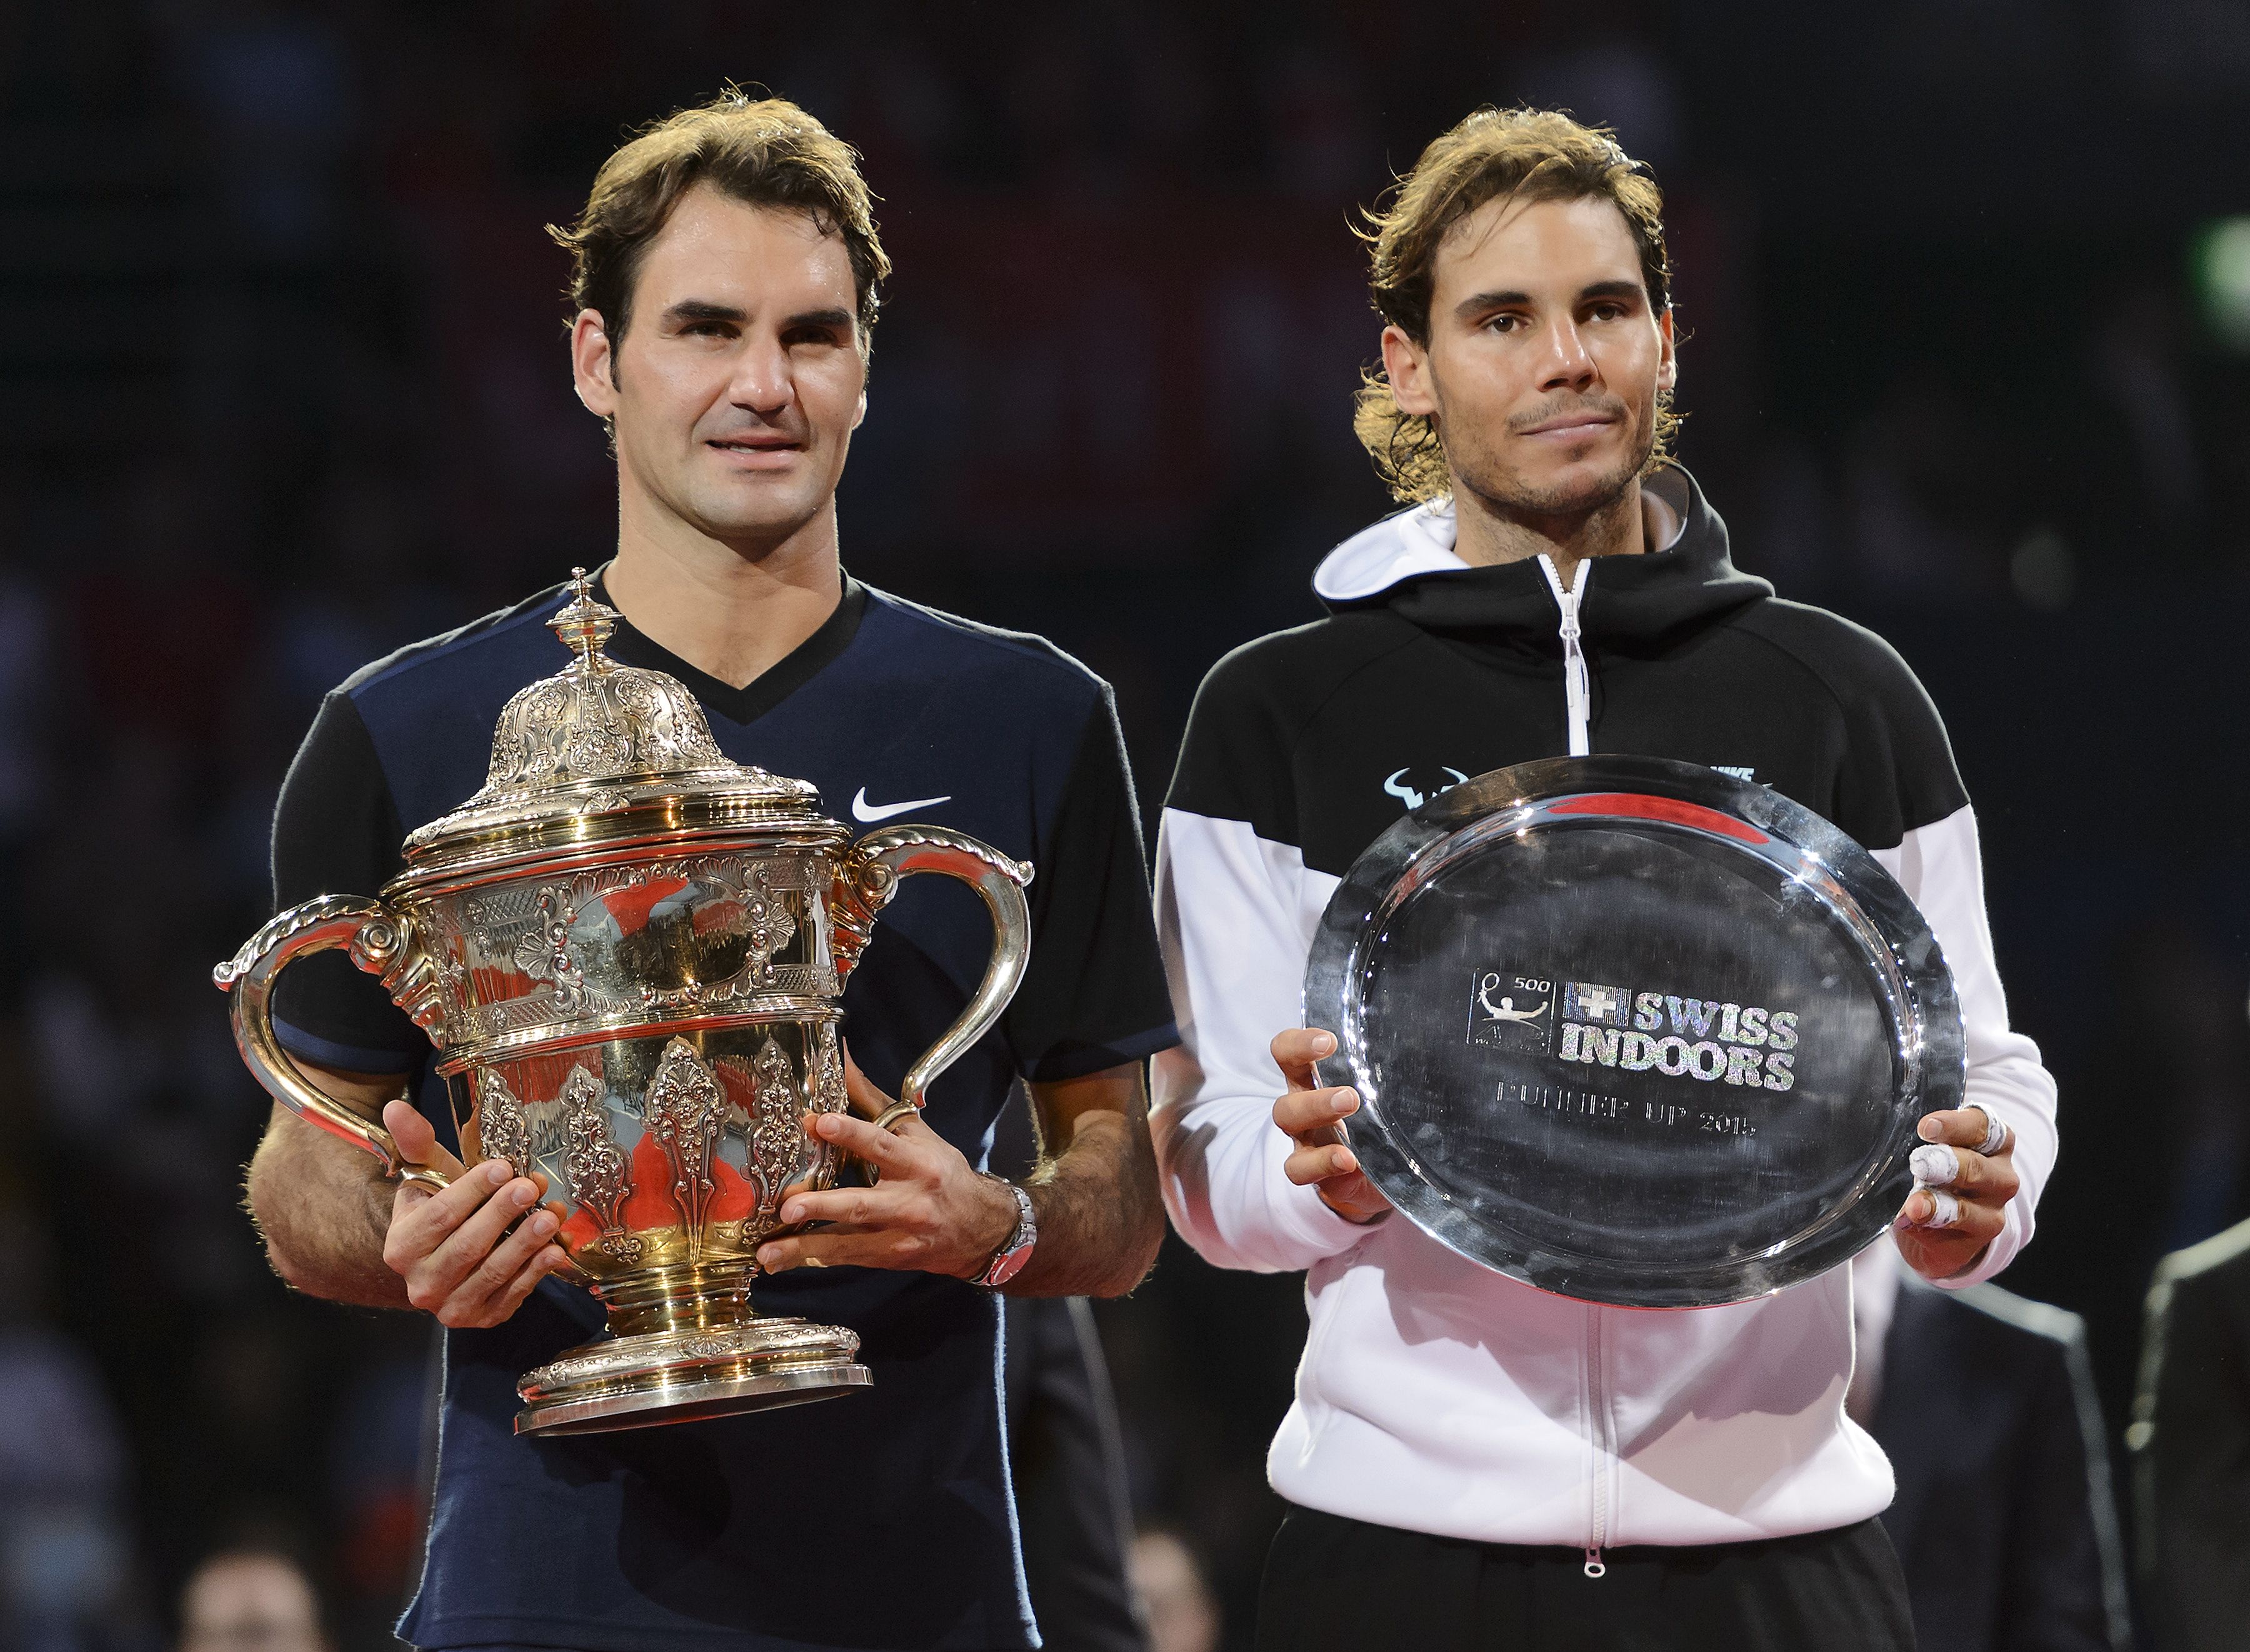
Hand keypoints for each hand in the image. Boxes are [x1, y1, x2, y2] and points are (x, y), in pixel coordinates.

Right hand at [380, 1099, 570, 1326]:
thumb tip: (394, 1106)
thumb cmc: (443, 1206)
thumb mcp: (430, 1174)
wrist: (448, 1254)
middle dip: (503, 1214)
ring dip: (525, 1243)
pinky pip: (510, 1296)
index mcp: (401, 1246)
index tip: (503, 1167)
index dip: (472, 1192)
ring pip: (491, 1274)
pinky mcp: (481, 1318)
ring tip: (552, 1215)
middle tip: (532, 1186)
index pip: (439, 1217)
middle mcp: (420, 1282)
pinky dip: (535, 1273)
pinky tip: (555, 1250)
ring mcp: (450, 1306)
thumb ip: (415, 1142)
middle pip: (467, 1247)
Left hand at [752, 1055, 1019, 1278]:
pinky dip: (811, 1259)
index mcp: (918, 1161)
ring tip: (768, 1250)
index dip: (851, 1133)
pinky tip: (778, 1261)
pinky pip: (847, 1258)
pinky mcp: (889, 1258)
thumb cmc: (942, 1171)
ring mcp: (900, 1234)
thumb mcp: (915, 1132)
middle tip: (789, 1207)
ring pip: (849, 1242)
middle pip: (864, 1204)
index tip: (819, 1123)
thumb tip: (840, 1057)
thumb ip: (873, 1100)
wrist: (980, 1227)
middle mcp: (910, 1200)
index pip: (882, 1144)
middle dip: (825, 1206)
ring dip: (805, 1247)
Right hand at [1271, 1028, 1390, 1224]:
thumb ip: (1397, 1071)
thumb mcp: (1387, 1093)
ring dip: (1316, 1112)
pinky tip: (1346, 1160)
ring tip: (1350, 1112)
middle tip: (1351, 1095)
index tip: (1329, 1042)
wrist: (1378, 1177)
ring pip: (1286, 1120)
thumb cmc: (1381, 1121)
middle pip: (1288, 1090)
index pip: (1287, 1051)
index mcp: (1315, 1077)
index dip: (1298, 1044)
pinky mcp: (1311, 1170)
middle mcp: (1303, 1103)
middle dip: (1317, 1090)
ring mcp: (1304, 1138)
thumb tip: (1441, 1047)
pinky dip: (1322, 1162)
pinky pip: (1298, 1168)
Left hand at [1893, 1105, 2020, 1281]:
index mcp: (1995, 1142)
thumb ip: (1926, 1137)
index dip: (1955, 1125)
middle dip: (1945, 1164)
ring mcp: (1992, 1212)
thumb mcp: (1936, 1146)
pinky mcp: (1977, 1240)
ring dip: (1936, 1204)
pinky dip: (1926, 1227)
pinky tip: (1909, 1221)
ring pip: (1966, 1208)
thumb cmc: (1938, 1170)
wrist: (1941, 1223)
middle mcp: (2001, 1176)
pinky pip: (1950, 1234)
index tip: (1926, 1128)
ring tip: (1915, 1205)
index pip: (1984, 1125)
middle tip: (1919, 1163)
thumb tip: (1890, 1130)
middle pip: (1975, 1167)